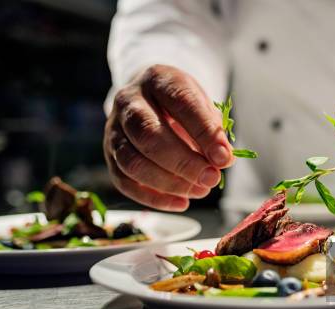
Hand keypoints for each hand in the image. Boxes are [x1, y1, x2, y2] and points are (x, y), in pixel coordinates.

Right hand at [104, 64, 233, 210]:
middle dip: (184, 162)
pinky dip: (154, 198)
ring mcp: (114, 129)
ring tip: (200, 191)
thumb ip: (212, 129)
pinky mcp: (110, 155)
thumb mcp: (202, 105)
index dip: (204, 132)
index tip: (224, 158)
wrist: (151, 100)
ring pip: (132, 162)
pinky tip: (182, 202)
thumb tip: (221, 160)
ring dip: (169, 183)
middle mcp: (128, 101)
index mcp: (157, 79)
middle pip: (149, 135)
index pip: (180, 102)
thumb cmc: (182, 106)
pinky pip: (125, 182)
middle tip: (212, 179)